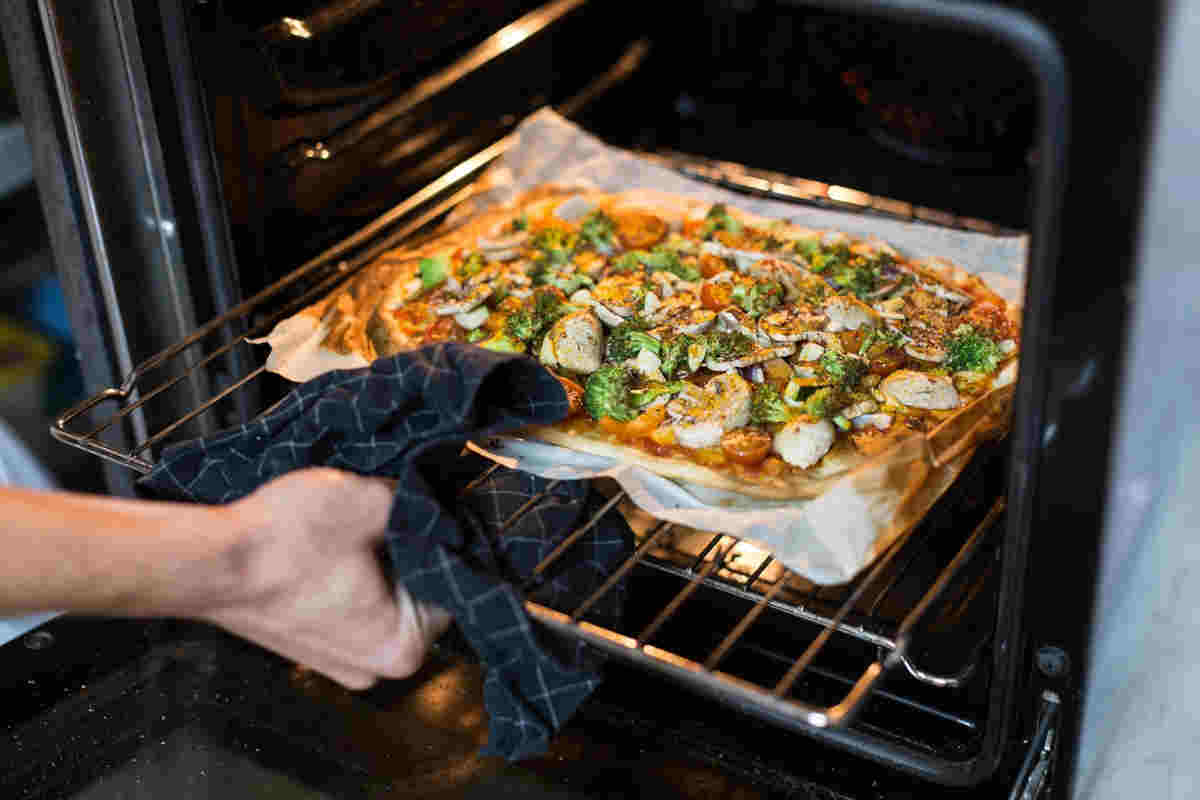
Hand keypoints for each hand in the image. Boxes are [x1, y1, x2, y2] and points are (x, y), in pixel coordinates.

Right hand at [203, 468, 450, 689]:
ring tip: (347, 530)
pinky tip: (327, 547)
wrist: (206, 563)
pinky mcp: (314, 646)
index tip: (415, 511)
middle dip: (404, 550)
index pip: (451, 581)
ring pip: (384, 595)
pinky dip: (348, 574)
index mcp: (404, 647)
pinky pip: (352, 604)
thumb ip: (417, 504)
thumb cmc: (282, 542)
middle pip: (418, 592)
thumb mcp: (368, 502)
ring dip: (374, 559)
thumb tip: (432, 499)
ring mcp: (342, 662)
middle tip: (378, 516)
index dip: (436, 538)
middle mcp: (376, 668)